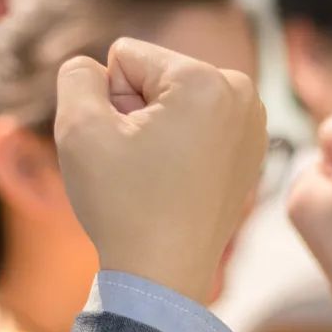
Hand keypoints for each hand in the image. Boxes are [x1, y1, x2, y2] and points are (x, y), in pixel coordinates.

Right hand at [54, 38, 266, 301]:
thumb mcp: (78, 126)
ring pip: (175, 101)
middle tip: (142, 164)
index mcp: (207, 79)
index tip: (125, 146)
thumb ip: (77, 74)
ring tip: (159, 173)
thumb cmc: (123, 205)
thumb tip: (94, 67)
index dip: (109, 100)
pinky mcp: (252, 150)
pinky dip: (181, 146)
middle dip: (136, 111)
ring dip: (156, 129)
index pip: (126, 56)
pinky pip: (197, 126)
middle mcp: (242, 93)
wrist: (163, 276)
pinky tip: (179, 181)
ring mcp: (253, 123)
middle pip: (156, 75)